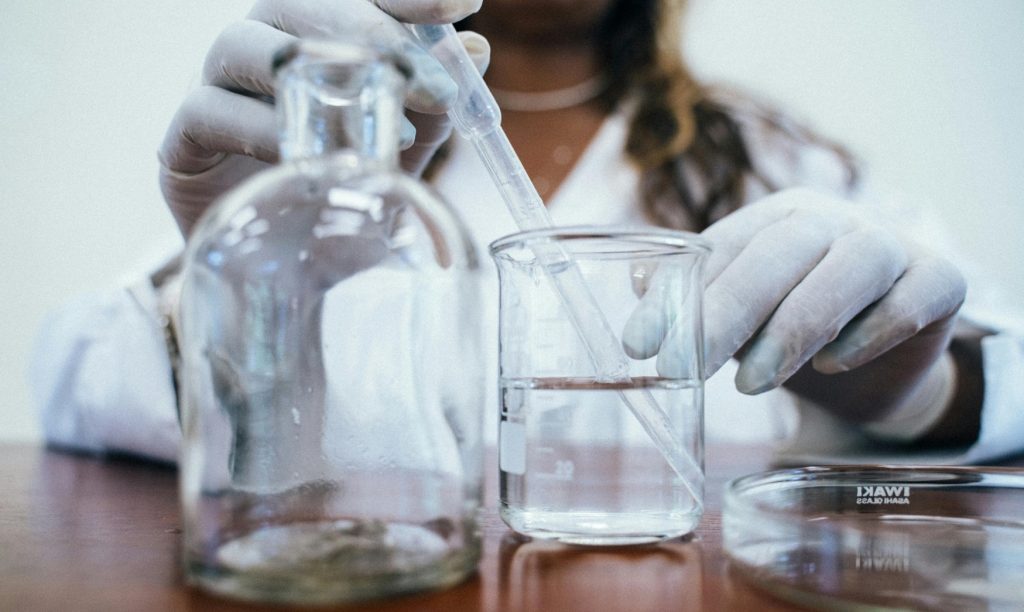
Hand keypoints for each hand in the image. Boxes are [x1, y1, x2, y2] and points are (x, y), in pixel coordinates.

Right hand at [158, 0, 487, 235]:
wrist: (289, 280)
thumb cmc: (342, 202)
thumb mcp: (402, 157)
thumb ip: (432, 107)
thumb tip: (473, 50)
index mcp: (315, 42)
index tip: (466, 5)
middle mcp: (263, 52)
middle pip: (295, 3)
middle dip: (364, 27)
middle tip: (422, 72)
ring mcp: (215, 90)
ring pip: (240, 43)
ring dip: (308, 68)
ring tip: (373, 107)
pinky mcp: (182, 141)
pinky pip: (208, 113)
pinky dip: (260, 128)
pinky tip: (310, 154)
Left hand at [628, 188, 966, 426]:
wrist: (877, 363)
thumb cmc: (793, 329)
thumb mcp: (737, 320)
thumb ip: (694, 300)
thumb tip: (634, 282)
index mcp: (775, 218)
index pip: (722, 247)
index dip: (680, 296)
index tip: (641, 346)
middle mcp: (833, 220)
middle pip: (782, 250)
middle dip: (729, 312)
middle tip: (691, 370)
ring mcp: (891, 244)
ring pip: (851, 266)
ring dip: (797, 326)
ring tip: (754, 385)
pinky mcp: (940, 280)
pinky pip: (913, 297)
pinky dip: (872, 330)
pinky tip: (833, 366)